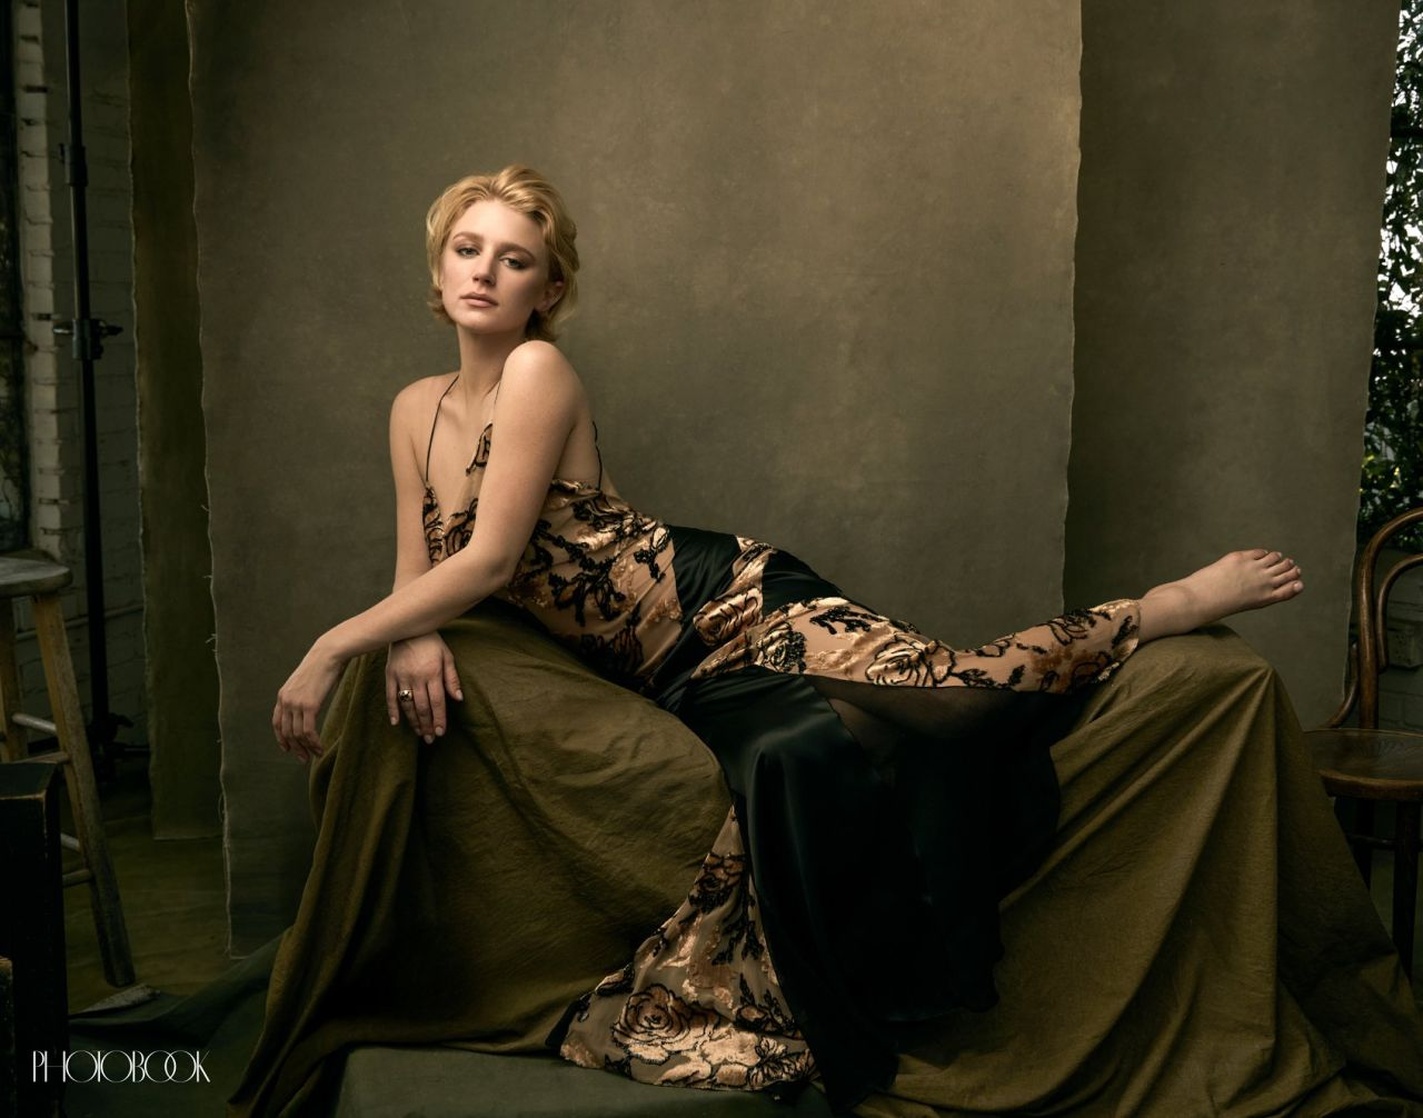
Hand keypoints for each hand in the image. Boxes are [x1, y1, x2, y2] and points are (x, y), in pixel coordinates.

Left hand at [273, 639, 344, 762]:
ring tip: (315, 755)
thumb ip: (302, 695)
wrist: (327, 655)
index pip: (277, 722)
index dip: (281, 738)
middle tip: (304, 758)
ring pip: (297, 734)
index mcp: (283, 695)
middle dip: (295, 748)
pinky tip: (319, 747)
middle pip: (287, 732)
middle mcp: (286, 701)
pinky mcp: (309, 705)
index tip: (288, 748)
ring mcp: (296, 703)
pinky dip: (313, 743)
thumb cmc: (322, 666)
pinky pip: (308, 731)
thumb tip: (309, 707)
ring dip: (306, 748)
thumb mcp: (306, 682)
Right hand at [386, 633, 462, 743]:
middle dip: (427, 725)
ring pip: (407, 704)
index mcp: (433, 673)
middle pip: (422, 707)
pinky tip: (396, 723)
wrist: (408, 627)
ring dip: (413, 721)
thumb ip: (452, 678)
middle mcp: (417, 677)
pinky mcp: (390, 674)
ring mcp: (401, 676)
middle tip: (430, 739)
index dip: (439, 719)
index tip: (441, 733)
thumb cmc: (431, 642)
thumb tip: (458, 699)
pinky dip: (392, 710)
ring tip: (419, 733)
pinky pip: (390, 696)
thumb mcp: (447, 656)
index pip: (437, 702)